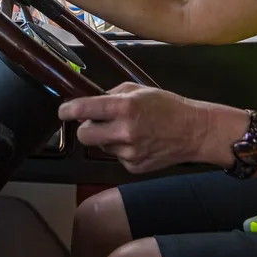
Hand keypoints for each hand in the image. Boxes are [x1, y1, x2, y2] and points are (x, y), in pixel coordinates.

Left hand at [59, 82, 217, 172]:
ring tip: (129, 130)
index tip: (63, 111)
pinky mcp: (133, 166)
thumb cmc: (168, 107)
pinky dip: (122, 149)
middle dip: (87, 128)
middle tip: (97, 122)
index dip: (68, 110)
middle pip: (85, 135)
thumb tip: (89, 104)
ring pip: (101, 146)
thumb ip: (111, 96)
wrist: (193, 132)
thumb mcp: (138, 91)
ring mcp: (129, 152)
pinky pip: (116, 156)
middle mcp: (124, 131)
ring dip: (107, 138)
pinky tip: (139, 142)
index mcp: (124, 108)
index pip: (85, 109)